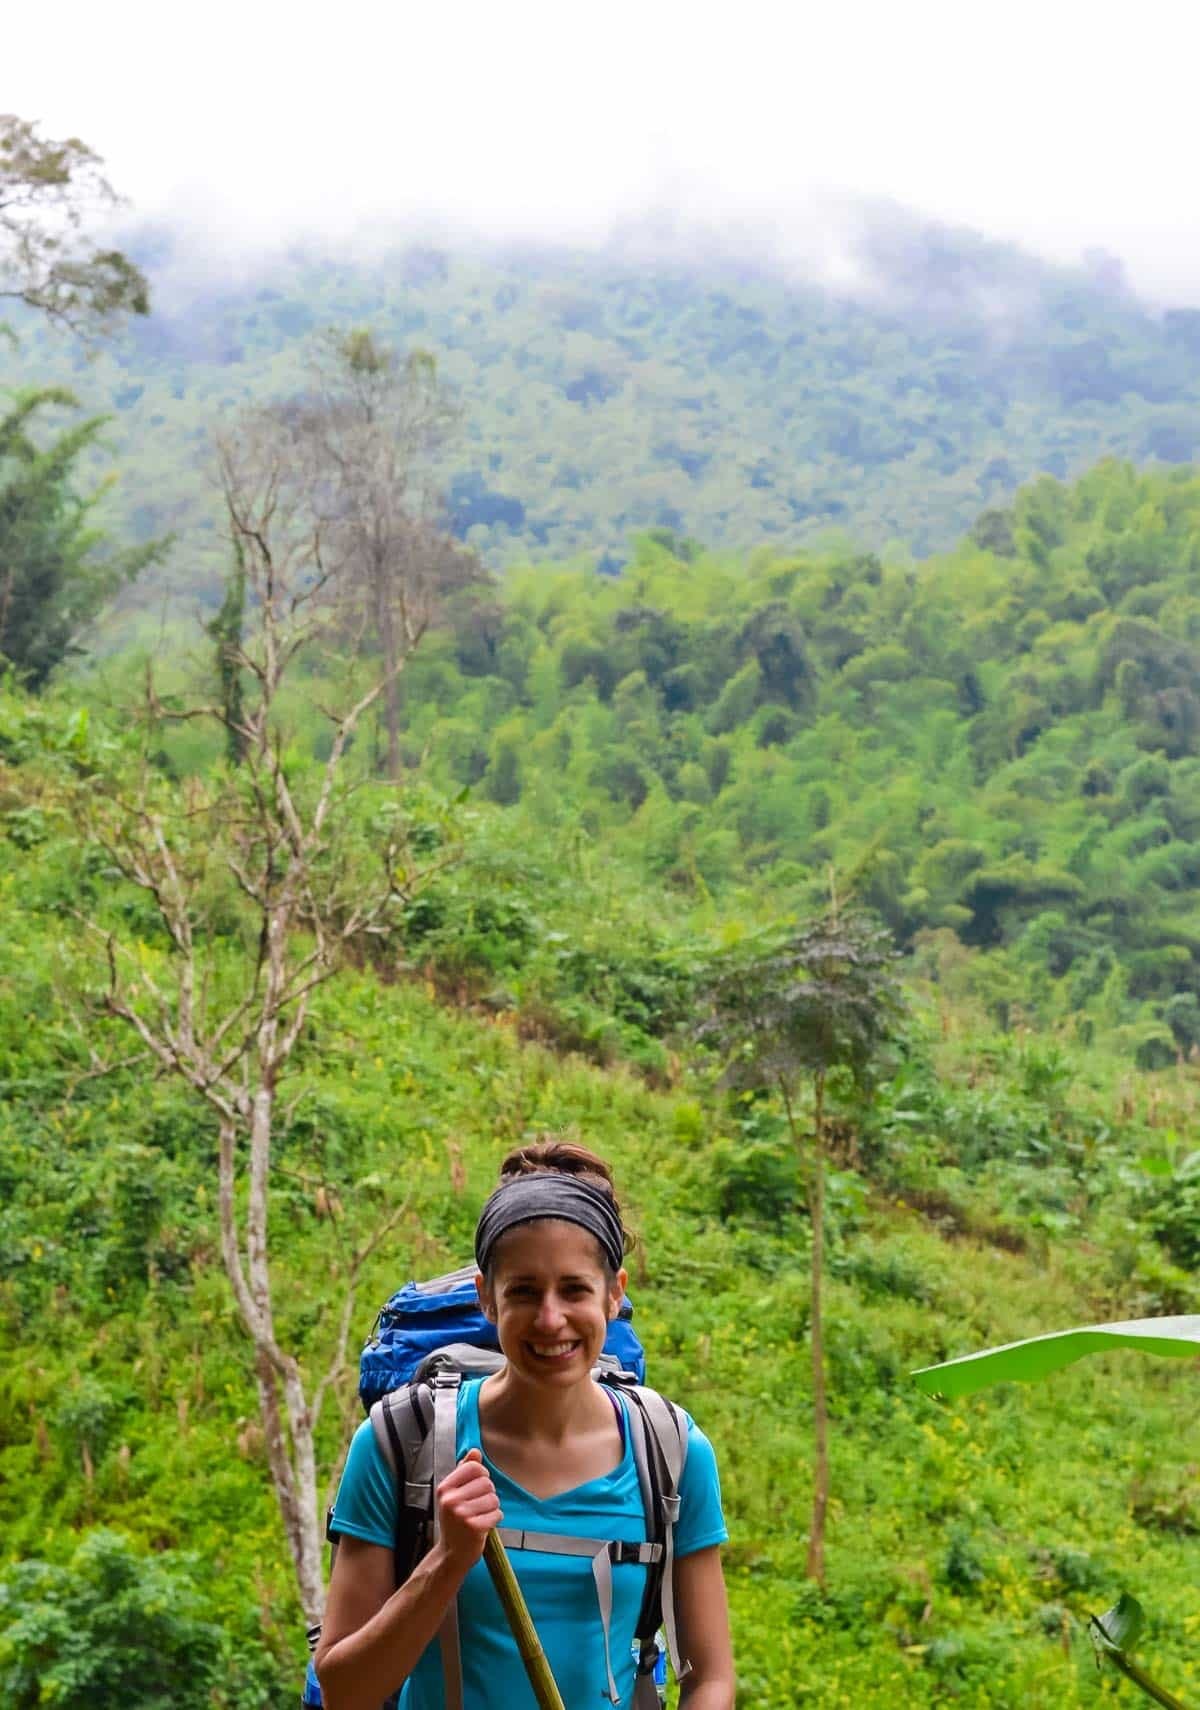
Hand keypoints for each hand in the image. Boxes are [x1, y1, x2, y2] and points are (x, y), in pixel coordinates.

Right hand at [436, 1448, 501, 1568]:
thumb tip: (474, 1451)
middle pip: (487, 1482)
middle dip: (488, 1494)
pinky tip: (485, 1525)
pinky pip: (497, 1514)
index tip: (478, 1487)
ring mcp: (462, 1514)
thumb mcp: (454, 1495)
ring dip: (492, 1508)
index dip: (482, 1475)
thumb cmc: (454, 1523)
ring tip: (481, 1516)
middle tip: (479, 1506)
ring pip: (494, 1498)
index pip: (474, 1467)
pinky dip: (495, 1519)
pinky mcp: (474, 1528)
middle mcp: (451, 1500)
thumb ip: (464, 1471)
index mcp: (445, 1488)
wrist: (451, 1555)